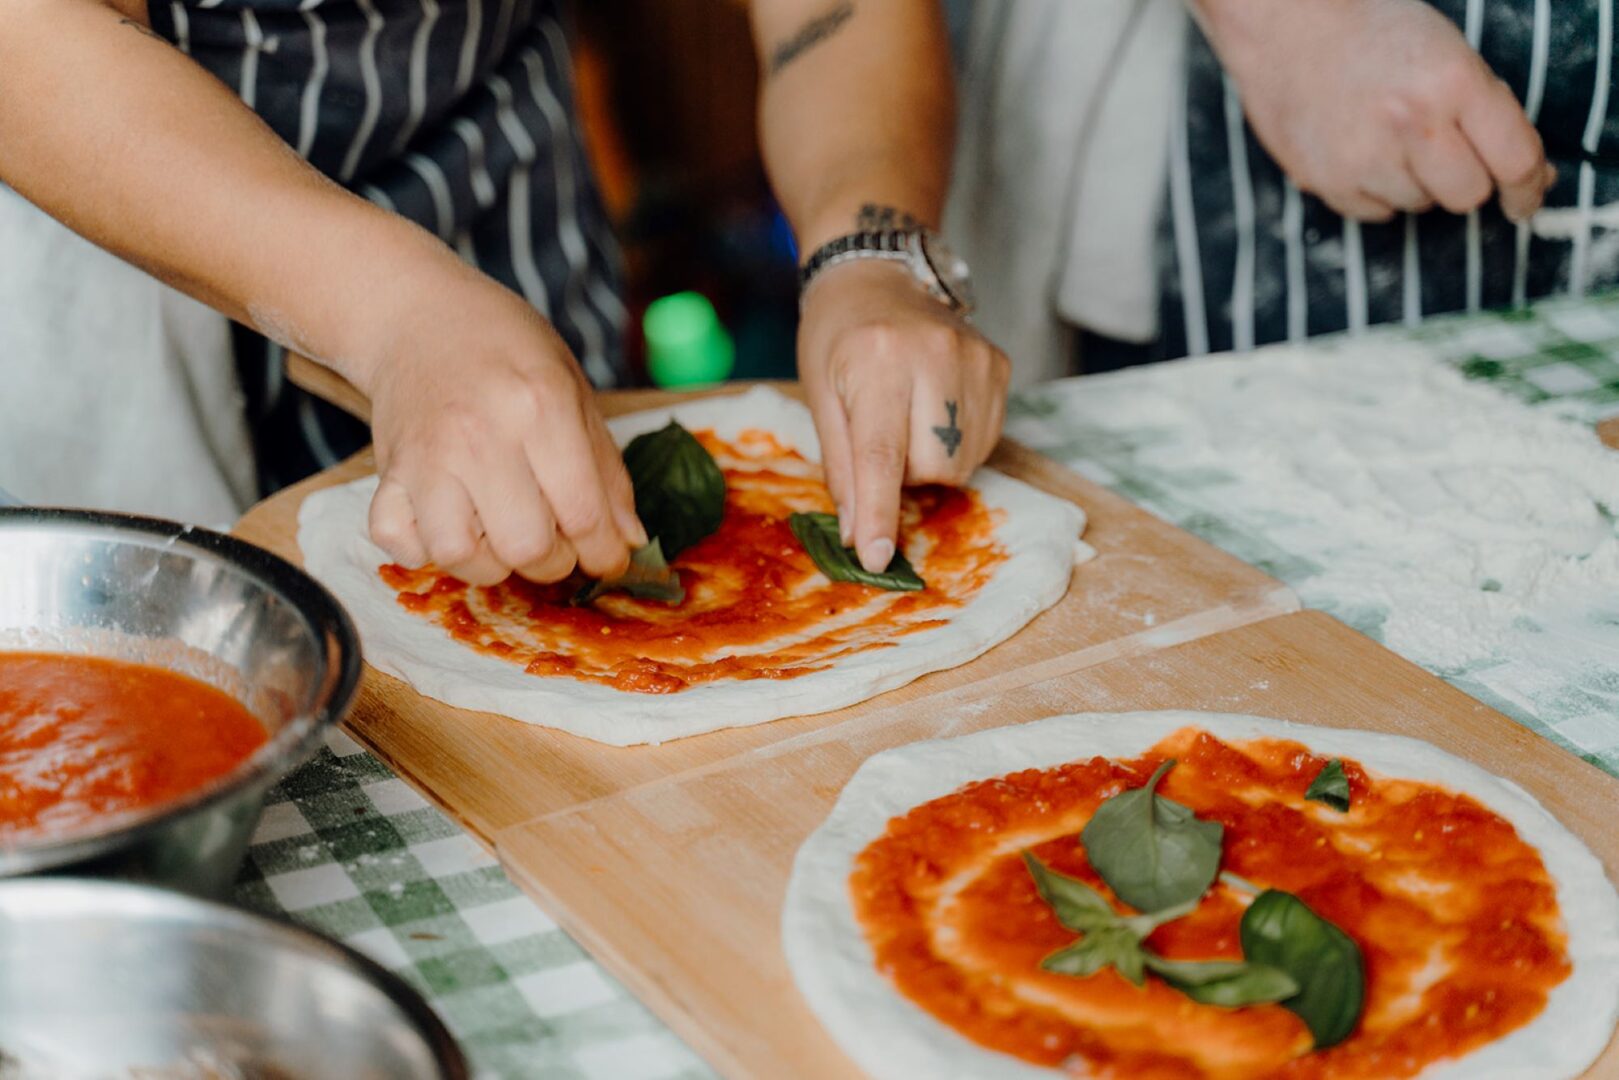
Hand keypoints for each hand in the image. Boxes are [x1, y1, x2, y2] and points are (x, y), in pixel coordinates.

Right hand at [347, 275, 644, 585]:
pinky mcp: (386, 474)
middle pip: (526, 547)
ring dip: (491, 565)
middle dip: (553, 562)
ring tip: (503, 536)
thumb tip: (628, 540)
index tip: (607, 559)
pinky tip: (450, 526)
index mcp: (540, 405)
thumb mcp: (573, 388)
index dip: (605, 553)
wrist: (415, 313)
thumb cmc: (504, 348)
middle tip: (555, 542)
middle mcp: (480, 435)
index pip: (583, 514)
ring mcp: (426, 457)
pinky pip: (400, 545)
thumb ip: (605, 469)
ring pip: (460, 557)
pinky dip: (426, 551)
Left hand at [797, 260, 1010, 572]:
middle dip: (905, 472)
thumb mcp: (820, 395)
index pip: (882, 455)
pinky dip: (956, 442)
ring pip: (964, 462)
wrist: (877, 275)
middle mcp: (934, 355)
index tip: (876, 558)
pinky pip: (984, 441)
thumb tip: (857, 535)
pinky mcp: (999, 366)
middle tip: (883, 434)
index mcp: (876, 361)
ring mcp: (975, 358)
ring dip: (932, 459)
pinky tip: (936, 408)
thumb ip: (841, 466)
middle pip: (934, 467)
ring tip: (909, 415)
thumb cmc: (837, 337)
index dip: (878, 513)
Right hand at [1198, 0, 1553, 221]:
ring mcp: (1365, 157)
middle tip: (1442, 150)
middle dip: (1464, 178)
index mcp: (1454, 82)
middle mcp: (1412, 124)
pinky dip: (1375, 190)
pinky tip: (1359, 150)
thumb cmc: (1374, 31)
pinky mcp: (1327, 181)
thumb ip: (1489, 111)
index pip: (1515, 159)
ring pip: (1420, 205)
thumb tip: (1531, 177)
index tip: (1525, 200)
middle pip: (1468, 194)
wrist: (1287, 24)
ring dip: (1415, 181)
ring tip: (1386, 137)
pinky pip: (1376, 211)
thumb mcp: (1448, 52)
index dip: (1529, 187)